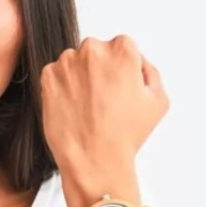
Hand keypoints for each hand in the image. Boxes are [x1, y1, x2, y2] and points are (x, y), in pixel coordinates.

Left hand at [39, 35, 168, 178]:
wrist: (94, 159)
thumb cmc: (126, 134)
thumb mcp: (158, 100)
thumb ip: (149, 70)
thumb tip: (136, 61)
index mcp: (122, 50)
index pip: (121, 47)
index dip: (121, 69)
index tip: (119, 89)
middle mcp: (93, 49)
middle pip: (96, 52)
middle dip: (99, 70)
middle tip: (102, 99)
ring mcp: (67, 62)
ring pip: (74, 63)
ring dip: (79, 77)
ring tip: (86, 107)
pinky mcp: (48, 77)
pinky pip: (55, 75)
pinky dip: (61, 87)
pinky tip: (72, 107)